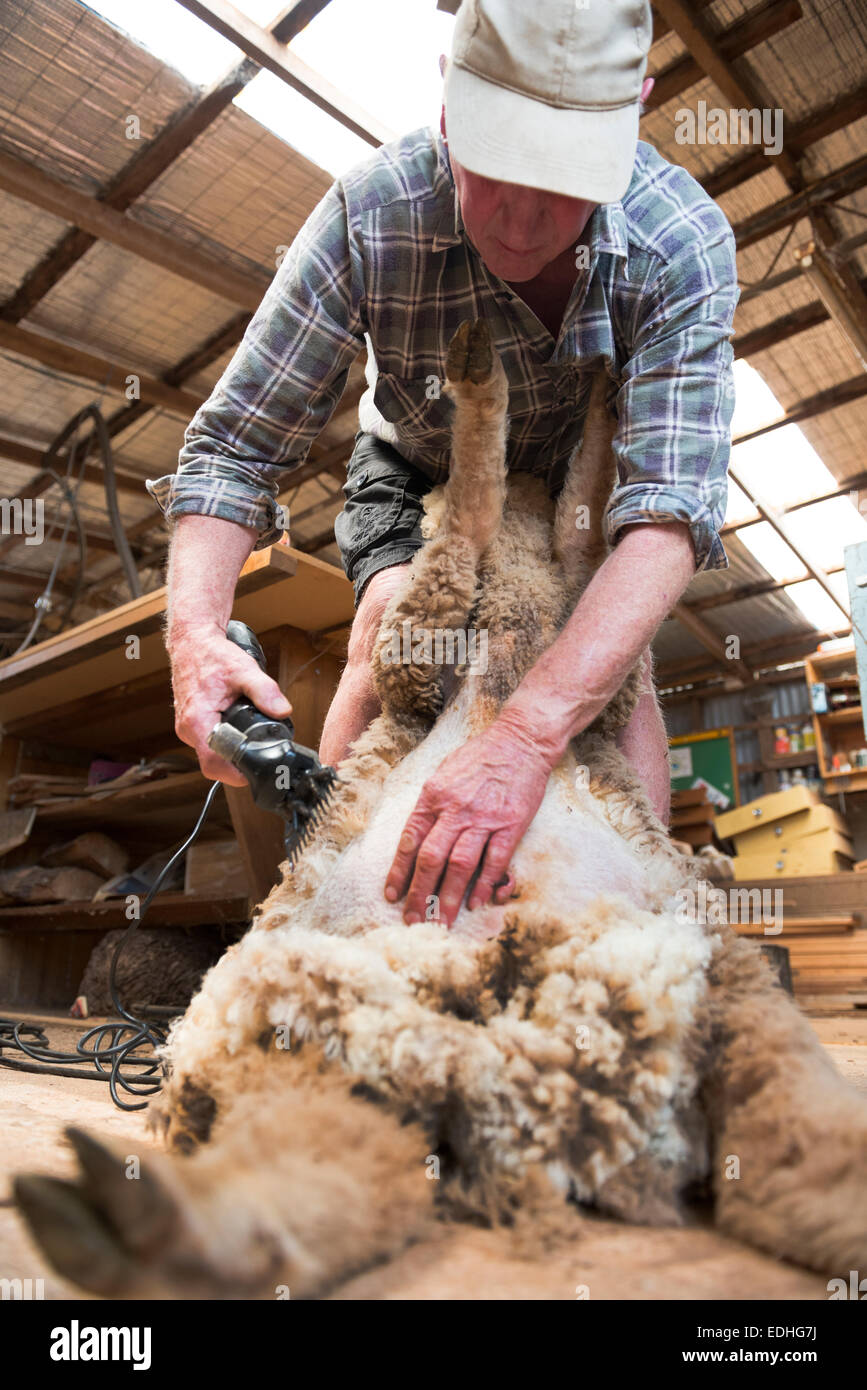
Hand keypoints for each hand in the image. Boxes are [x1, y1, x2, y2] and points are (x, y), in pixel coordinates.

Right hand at [169, 624, 292, 785]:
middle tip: (260, 760)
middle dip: (237, 767)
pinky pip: (207, 743)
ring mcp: (186, 728)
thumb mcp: (244, 669)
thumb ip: (265, 691)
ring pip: (210, 754)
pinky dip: (223, 744)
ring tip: (252, 745)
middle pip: (213, 764)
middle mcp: (188, 729)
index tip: (255, 773)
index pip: (214, 765)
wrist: (191, 642)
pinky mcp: (189, 724)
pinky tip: (239, 734)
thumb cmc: (213, 654)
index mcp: (198, 720)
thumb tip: (283, 711)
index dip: (235, 775)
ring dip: (230, 755)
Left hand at [384, 716, 552, 926]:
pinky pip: (495, 860)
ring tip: (440, 922)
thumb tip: (417, 836)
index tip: (392, 895)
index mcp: (434, 796)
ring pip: (460, 865)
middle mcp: (455, 809)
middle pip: (431, 859)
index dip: (398, 871)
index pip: (410, 840)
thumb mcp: (443, 773)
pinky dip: (485, 884)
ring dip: (448, 897)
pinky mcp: (511, 824)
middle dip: (419, 894)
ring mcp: (484, 818)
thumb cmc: (480, 757)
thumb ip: (431, 805)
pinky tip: (477, 903)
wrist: (520, 741)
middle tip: (413, 920)